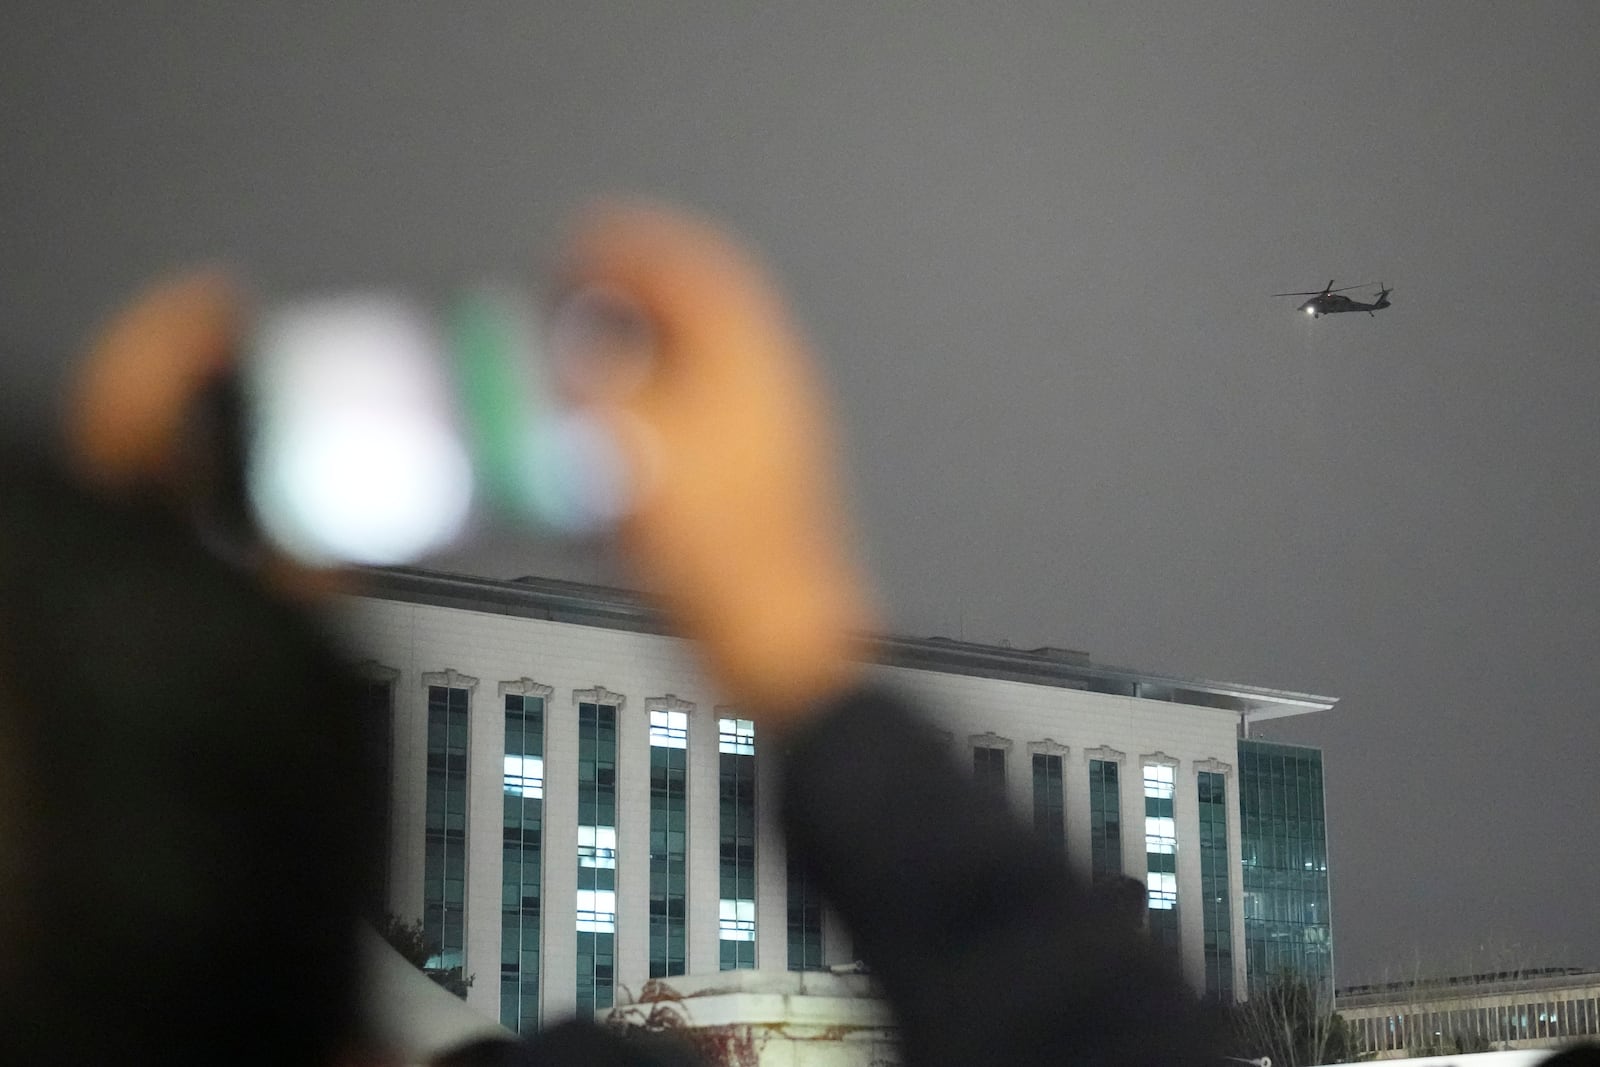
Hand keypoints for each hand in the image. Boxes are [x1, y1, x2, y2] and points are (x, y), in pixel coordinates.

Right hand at [555, 202, 877, 724]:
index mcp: (747, 350)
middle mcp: (771, 377)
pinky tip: (626, 433)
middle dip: (627, 296)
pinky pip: (706, 406)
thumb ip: (586, 373)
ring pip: (702, 357)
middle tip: (578, 300)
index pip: (684, 259)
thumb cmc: (715, 546)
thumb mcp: (622, 442)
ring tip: (591, 364)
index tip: (576, 252)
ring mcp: (774, 425)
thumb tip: (563, 338)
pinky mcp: (762, 472)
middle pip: (697, 303)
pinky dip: (660, 399)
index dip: (620, 246)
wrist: (773, 634)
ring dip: (643, 349)